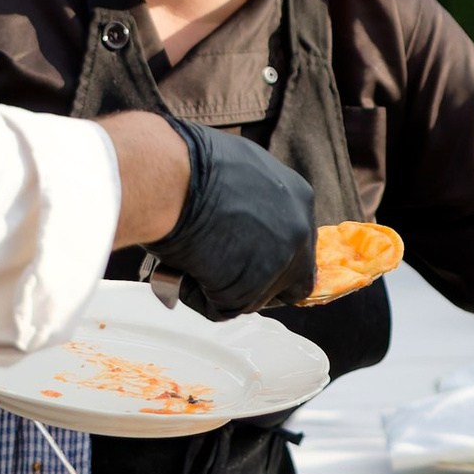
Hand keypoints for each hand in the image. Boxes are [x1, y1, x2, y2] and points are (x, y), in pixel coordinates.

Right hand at [153, 124, 316, 320]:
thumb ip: (258, 198)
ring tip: (193, 262)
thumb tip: (245, 216)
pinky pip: (223, 308)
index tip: (252, 259)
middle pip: (291, 278)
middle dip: (258, 280)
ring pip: (255, 296)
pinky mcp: (249, 291)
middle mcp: (297, 233)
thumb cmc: (193, 164)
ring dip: (225, 288)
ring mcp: (277, 265)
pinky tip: (184, 273)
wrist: (173, 180)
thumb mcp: (243, 168)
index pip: (300, 243)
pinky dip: (200, 297)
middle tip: (225, 273)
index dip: (274, 255)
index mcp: (298, 199)